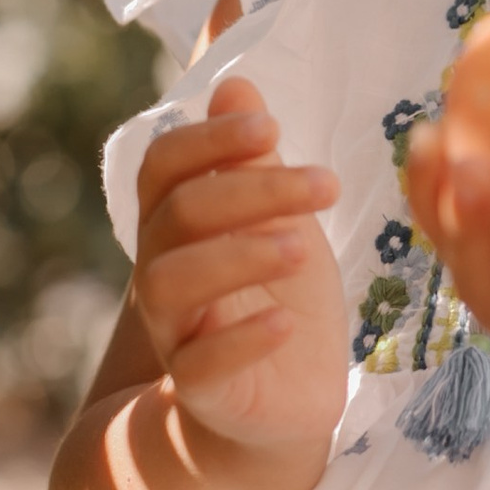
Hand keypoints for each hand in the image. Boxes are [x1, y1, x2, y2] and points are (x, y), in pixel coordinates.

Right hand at [133, 78, 348, 464]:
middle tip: (326, 183)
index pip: (163, 165)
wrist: (277, 406)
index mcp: (178, 222)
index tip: (272, 128)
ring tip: (303, 246)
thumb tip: (236, 83)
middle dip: (251, 190)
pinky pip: (200, 363)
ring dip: (237, 254)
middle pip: (178, 214)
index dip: (208, 140)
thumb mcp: (278, 218)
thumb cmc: (274, 296)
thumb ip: (253, 159)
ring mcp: (175, 331)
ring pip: (171, 282)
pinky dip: (240, 337)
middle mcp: (163, 270)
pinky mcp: (201, 389)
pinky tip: (283, 321)